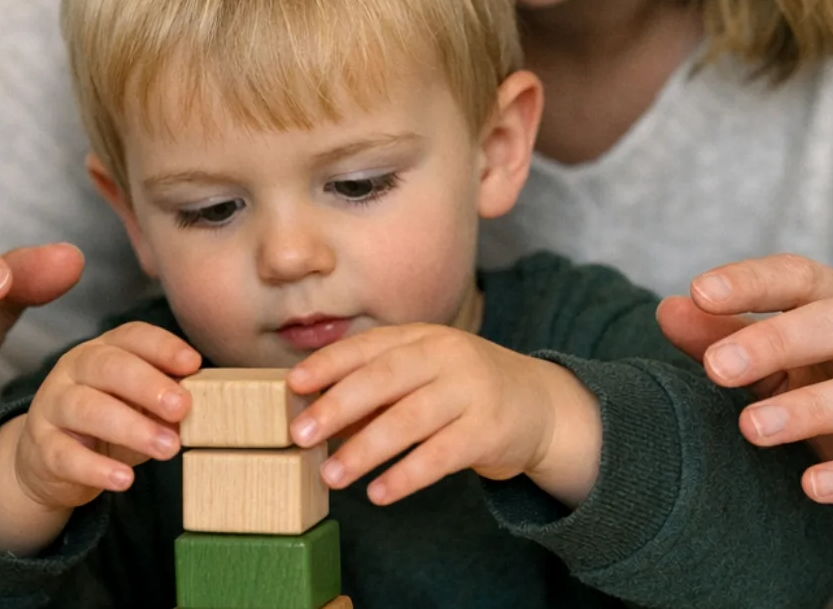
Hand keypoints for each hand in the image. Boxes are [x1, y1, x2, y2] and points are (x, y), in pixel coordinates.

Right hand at [11, 322, 199, 502]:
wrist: (48, 461)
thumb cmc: (107, 423)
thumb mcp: (138, 405)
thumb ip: (165, 400)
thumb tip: (202, 407)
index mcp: (104, 350)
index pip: (132, 337)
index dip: (163, 347)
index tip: (193, 364)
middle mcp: (74, 370)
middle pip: (108, 366)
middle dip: (148, 385)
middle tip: (182, 407)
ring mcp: (53, 406)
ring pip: (86, 408)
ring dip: (131, 427)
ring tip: (167, 448)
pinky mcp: (42, 447)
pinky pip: (66, 455)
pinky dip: (96, 468)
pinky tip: (124, 479)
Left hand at [285, 325, 602, 506]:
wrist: (540, 404)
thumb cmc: (464, 390)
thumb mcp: (424, 375)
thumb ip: (377, 389)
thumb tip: (317, 416)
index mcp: (423, 337)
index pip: (369, 346)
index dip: (329, 364)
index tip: (292, 385)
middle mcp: (447, 356)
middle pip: (385, 378)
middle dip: (338, 406)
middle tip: (300, 435)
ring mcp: (471, 391)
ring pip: (410, 419)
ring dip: (365, 449)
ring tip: (331, 476)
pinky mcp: (489, 430)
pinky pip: (441, 456)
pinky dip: (406, 476)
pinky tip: (379, 494)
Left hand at [657, 255, 832, 606]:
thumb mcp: (798, 377)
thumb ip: (736, 343)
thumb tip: (670, 310)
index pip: (808, 278)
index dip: (756, 281)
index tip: (700, 292)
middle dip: (779, 341)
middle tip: (717, 369)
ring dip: (813, 408)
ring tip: (753, 429)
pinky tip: (814, 487)